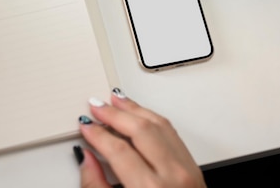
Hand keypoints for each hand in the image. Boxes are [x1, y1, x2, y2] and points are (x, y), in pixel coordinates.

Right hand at [77, 89, 205, 187]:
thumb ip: (96, 186)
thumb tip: (86, 159)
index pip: (118, 150)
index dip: (98, 134)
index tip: (86, 126)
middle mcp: (172, 176)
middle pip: (140, 130)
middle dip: (114, 114)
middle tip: (96, 105)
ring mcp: (187, 169)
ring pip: (159, 124)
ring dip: (135, 109)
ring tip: (116, 100)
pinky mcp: (194, 167)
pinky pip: (171, 132)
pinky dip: (152, 118)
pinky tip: (140, 113)